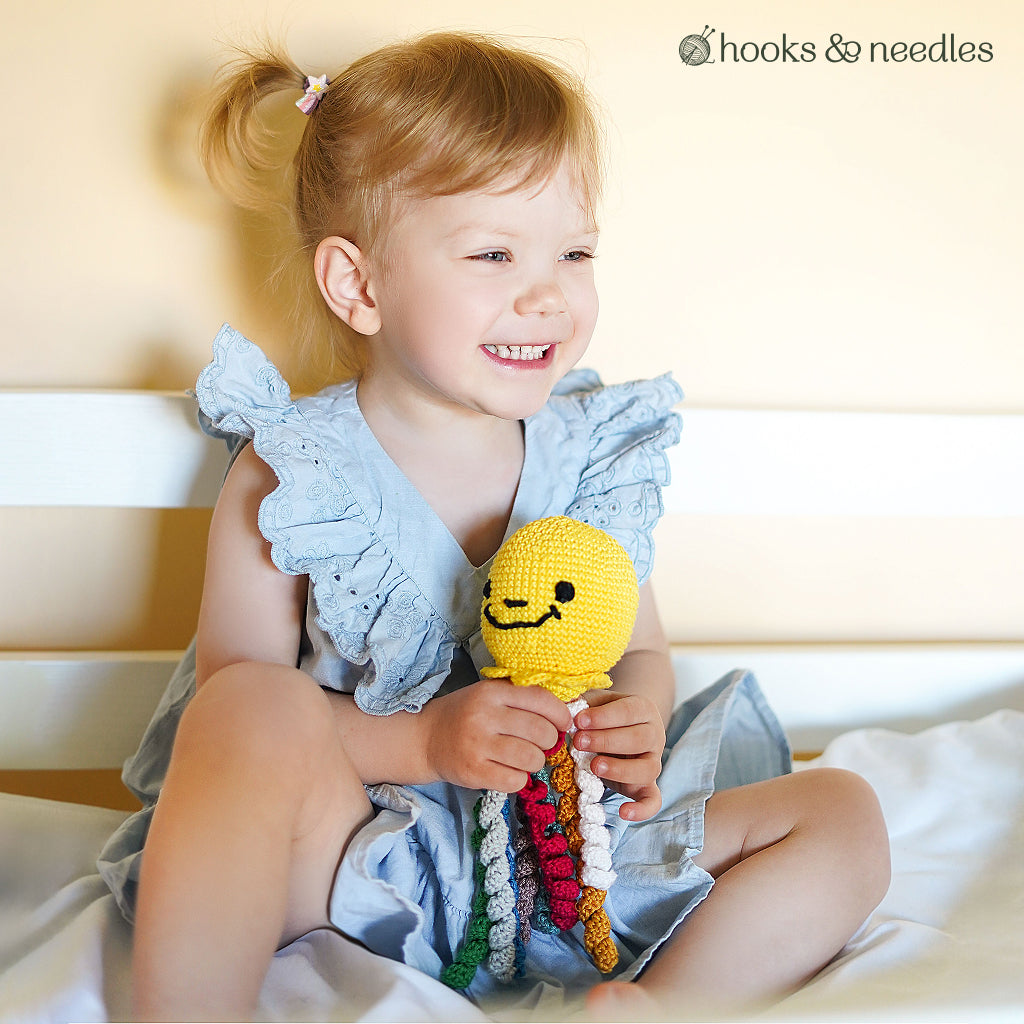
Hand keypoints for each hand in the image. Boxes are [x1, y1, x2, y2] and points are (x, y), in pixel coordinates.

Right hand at [422, 679, 572, 792]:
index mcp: (491, 692)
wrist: (425, 738)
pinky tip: (509, 771)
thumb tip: (564, 712)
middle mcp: (484, 716)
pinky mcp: (474, 772)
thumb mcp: (489, 694)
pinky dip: (519, 779)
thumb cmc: (465, 714)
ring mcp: (477, 745)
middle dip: (549, 741)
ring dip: (535, 761)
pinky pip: (516, 781)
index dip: (560, 714)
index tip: (563, 724)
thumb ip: (521, 697)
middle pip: (541, 732)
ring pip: (532, 758)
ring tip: (524, 758)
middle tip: (540, 744)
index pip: (541, 699)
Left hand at [572, 692, 665, 820]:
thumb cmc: (603, 715)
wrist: (618, 732)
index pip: (630, 711)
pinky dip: (641, 809)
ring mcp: (653, 762)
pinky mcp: (648, 787)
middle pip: (640, 739)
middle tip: (579, 742)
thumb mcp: (595, 702)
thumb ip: (583, 703)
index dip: (604, 716)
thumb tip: (563, 705)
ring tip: (593, 766)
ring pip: (648, 769)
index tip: (578, 720)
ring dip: (620, 769)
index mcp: (643, 710)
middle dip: (606, 741)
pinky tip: (623, 812)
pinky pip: (653, 801)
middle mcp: (654, 736)